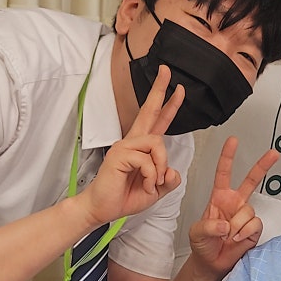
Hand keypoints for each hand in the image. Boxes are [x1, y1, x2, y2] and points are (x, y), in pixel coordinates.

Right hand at [80, 64, 183, 224]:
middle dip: (160, 90)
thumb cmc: (123, 197)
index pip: (158, 121)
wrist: (103, 209)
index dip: (168, 104)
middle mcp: (133, 142)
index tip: (178, 89)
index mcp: (142, 147)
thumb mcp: (155, 190)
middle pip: (149, 110)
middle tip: (167, 71)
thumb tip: (173, 171)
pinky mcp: (119, 154)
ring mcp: (124, 146)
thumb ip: (168, 180)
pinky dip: (150, 175)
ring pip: (156, 144)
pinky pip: (147, 160)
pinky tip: (143, 184)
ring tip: (152, 182)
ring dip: (160, 166)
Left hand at [188, 137, 278, 276]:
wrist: (211, 263)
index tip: (233, 141)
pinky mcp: (254, 230)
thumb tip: (227, 224)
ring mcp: (246, 216)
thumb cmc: (202, 244)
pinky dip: (244, 233)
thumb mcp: (197, 233)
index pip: (224, 173)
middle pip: (252, 180)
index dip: (228, 156)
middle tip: (274, 153)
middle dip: (263, 166)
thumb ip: (209, 226)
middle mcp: (235, 203)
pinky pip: (254, 225)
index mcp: (219, 197)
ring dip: (235, 226)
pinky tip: (237, 240)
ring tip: (227, 236)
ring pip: (248, 211)